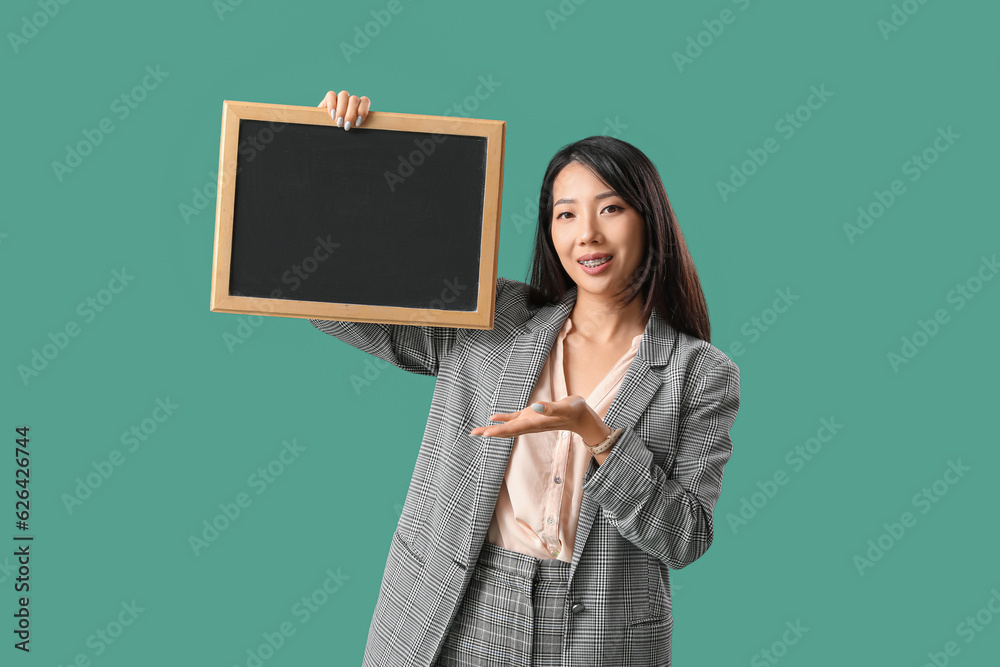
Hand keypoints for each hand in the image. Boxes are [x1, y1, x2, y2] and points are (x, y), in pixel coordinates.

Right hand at [317, 89, 370, 130]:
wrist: (329, 127)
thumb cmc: (343, 129)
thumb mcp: (351, 128)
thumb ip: (357, 124)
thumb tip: (359, 125)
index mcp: (359, 105)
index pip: (365, 101)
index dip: (362, 111)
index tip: (357, 123)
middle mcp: (351, 99)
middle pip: (354, 99)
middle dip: (350, 114)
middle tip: (346, 126)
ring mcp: (340, 97)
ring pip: (343, 95)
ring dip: (341, 110)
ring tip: (339, 122)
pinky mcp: (329, 97)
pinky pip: (331, 95)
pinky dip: (331, 105)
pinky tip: (332, 115)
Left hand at [470, 395, 610, 444]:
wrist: (580, 415)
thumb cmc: (573, 411)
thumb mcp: (564, 407)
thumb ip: (550, 408)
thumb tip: (535, 407)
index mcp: (535, 423)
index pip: (513, 428)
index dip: (499, 430)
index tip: (485, 434)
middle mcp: (529, 425)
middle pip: (506, 431)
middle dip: (490, 432)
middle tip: (473, 433)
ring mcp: (529, 421)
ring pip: (507, 427)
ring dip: (492, 429)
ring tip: (477, 431)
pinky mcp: (531, 416)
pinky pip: (513, 419)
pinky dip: (503, 419)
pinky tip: (493, 417)